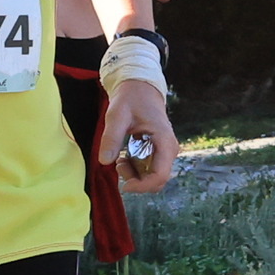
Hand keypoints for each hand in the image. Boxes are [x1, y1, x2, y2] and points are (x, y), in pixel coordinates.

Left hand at [95, 79, 177, 197]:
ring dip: (134, 174)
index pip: (159, 176)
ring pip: (152, 177)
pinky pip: (148, 170)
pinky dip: (134, 169)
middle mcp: (169, 150)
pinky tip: (125, 156)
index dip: (141, 186)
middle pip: (156, 181)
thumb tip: (104, 161)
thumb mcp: (117, 115)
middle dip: (136, 180)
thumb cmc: (130, 99)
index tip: (123, 184)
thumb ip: (111, 137)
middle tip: (119, 163)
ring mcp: (165, 152)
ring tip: (119, 158)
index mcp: (164, 142)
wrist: (140, 88)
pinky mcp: (159, 153)